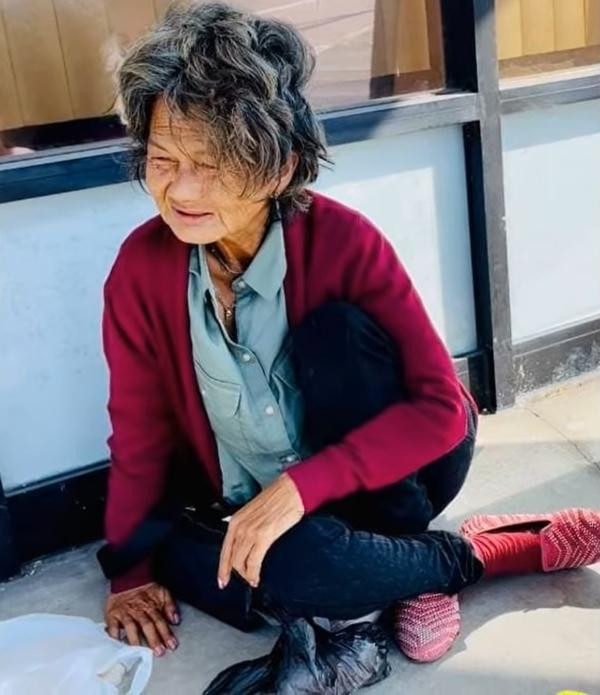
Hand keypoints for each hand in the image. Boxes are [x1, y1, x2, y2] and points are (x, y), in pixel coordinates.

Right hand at [105, 582, 178, 656]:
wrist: (128, 579)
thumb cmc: (147, 591)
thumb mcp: (162, 593)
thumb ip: (170, 606)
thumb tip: (176, 620)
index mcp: (151, 606)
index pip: (160, 621)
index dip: (166, 633)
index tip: (172, 645)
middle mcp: (138, 611)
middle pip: (147, 625)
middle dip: (154, 639)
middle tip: (159, 652)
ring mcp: (125, 613)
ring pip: (131, 627)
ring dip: (136, 640)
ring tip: (139, 652)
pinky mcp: (113, 615)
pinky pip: (112, 627)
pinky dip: (114, 636)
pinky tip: (117, 645)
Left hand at [218, 472, 303, 589]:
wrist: (291, 490)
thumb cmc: (277, 498)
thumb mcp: (254, 512)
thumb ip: (247, 526)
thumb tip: (246, 543)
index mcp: (236, 520)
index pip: (224, 550)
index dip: (222, 568)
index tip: (223, 580)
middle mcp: (239, 526)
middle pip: (232, 559)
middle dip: (238, 573)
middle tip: (247, 579)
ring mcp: (250, 532)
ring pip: (240, 563)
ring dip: (246, 575)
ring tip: (253, 580)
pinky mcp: (263, 536)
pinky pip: (253, 562)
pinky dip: (253, 574)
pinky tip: (256, 578)